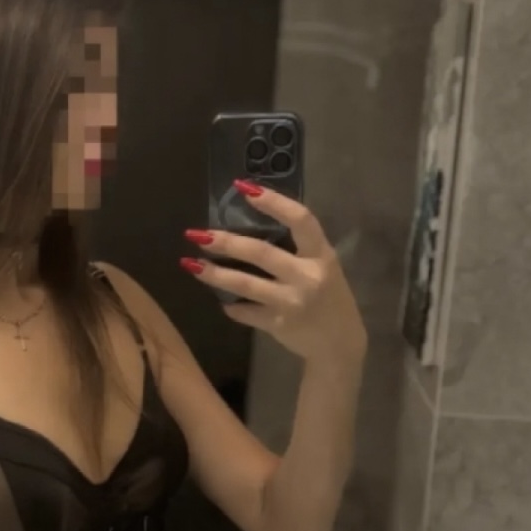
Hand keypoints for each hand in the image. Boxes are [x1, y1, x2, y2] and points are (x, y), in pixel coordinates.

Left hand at [182, 187, 366, 365]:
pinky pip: (245, 312)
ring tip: (190, 264)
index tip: (244, 187)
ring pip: (245, 284)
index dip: (273, 202)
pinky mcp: (278, 324)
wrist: (340, 343)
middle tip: (197, 234)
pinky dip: (231, 306)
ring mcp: (292, 302)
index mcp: (322, 255)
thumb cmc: (329, 297)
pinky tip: (222, 301)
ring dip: (215, 273)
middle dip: (226, 242)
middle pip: (261, 253)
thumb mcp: (323, 267)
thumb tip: (248, 228)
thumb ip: (297, 249)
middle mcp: (307, 276)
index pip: (300, 219)